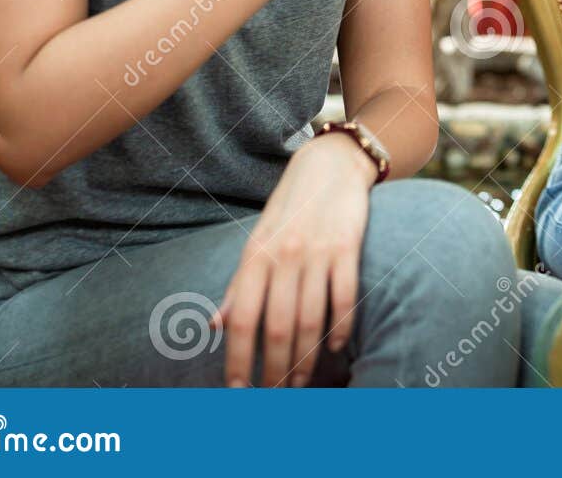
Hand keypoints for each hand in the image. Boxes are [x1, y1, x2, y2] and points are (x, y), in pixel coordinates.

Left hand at [215, 131, 375, 386]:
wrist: (329, 166)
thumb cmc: (289, 210)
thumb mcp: (256, 242)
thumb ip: (238, 285)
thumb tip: (214, 326)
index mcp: (254, 257)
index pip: (241, 319)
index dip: (238, 358)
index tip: (237, 390)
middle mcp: (283, 256)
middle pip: (276, 327)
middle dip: (274, 369)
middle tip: (275, 396)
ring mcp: (316, 252)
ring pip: (310, 319)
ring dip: (306, 358)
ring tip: (301, 382)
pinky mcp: (347, 248)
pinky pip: (344, 297)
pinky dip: (341, 328)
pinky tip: (336, 348)